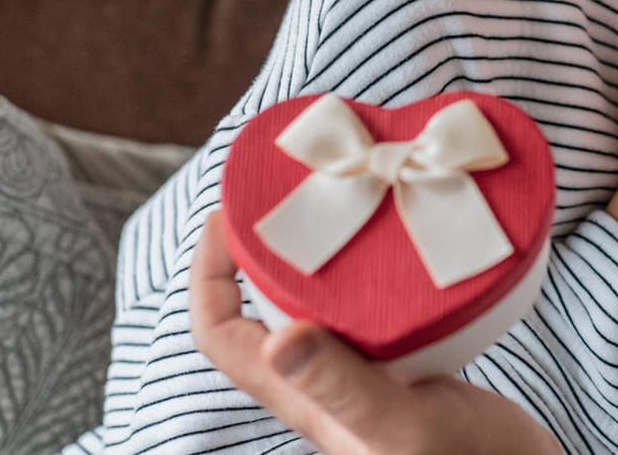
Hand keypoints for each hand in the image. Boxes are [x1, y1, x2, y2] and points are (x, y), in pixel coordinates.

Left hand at [189, 213, 563, 454]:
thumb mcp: (404, 426)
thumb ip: (344, 386)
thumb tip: (277, 342)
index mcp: (305, 401)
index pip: (220, 332)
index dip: (208, 272)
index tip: (230, 214)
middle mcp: (324, 387)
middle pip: (259, 307)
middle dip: (262, 246)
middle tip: (291, 191)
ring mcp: (366, 377)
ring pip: (316, 305)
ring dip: (317, 255)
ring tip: (344, 204)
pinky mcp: (409, 369)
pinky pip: (370, 309)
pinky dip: (371, 271)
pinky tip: (403, 246)